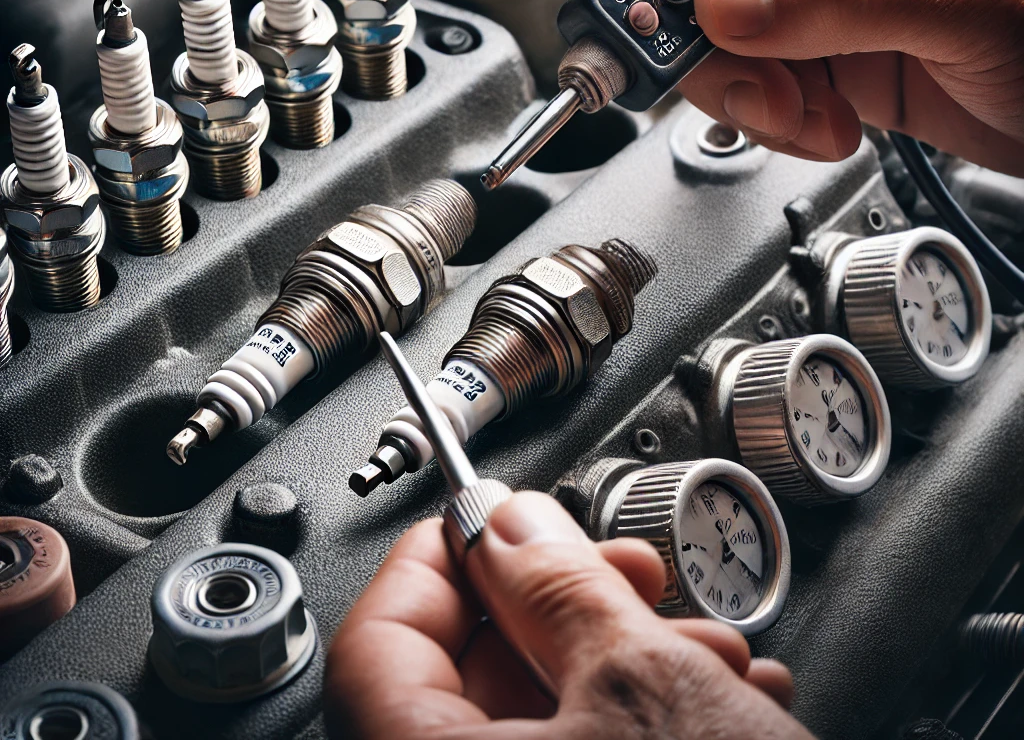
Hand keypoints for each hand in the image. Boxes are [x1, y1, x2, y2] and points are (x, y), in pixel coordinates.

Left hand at [325, 491, 810, 738]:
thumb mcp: (644, 688)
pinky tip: (721, 701)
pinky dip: (644, 728)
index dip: (433, 563)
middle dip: (558, 609)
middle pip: (467, 687)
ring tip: (706, 643)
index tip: (485, 519)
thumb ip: (557, 587)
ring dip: (623, 665)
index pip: (373, 648)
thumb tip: (507, 524)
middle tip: (617, 567)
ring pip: (540, 732)